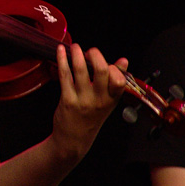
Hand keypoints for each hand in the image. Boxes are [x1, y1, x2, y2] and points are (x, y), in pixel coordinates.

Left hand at [52, 43, 126, 160]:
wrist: (73, 139)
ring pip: (81, 71)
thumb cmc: (91, 117)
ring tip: (75, 46)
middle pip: (101, 71)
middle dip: (95, 55)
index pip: (119, 80)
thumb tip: (123, 61)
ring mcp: (82, 100)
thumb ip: (115, 81)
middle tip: (90, 51)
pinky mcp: (67, 99)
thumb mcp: (108, 102)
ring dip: (77, 54)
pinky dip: (62, 60)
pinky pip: (65, 75)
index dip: (114, 67)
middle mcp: (99, 100)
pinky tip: (60, 51)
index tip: (106, 62)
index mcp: (111, 99)